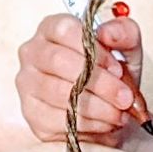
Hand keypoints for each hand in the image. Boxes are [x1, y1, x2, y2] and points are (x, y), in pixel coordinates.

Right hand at [16, 14, 143, 145]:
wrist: (104, 104)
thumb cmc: (110, 71)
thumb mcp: (126, 48)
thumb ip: (124, 33)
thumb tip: (107, 33)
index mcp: (51, 28)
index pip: (64, 30)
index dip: (93, 50)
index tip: (117, 68)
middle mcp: (32, 52)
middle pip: (58, 61)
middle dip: (99, 83)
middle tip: (124, 97)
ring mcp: (26, 83)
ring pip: (58, 93)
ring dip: (96, 106)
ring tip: (119, 112)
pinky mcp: (30, 112)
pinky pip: (55, 118)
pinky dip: (86, 123)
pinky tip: (104, 123)